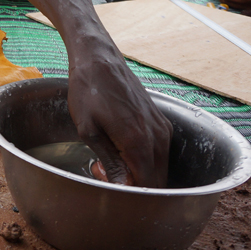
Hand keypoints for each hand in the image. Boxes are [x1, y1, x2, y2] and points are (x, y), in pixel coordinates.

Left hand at [66, 39, 172, 186]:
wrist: (100, 60)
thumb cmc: (88, 90)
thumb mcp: (88, 129)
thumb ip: (109, 161)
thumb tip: (122, 186)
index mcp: (138, 140)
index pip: (145, 185)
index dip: (126, 190)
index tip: (105, 176)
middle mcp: (157, 136)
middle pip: (156, 180)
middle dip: (132, 183)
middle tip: (104, 168)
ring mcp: (162, 127)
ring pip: (159, 167)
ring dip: (138, 170)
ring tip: (109, 155)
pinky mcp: (161, 120)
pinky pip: (159, 151)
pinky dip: (144, 157)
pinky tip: (120, 146)